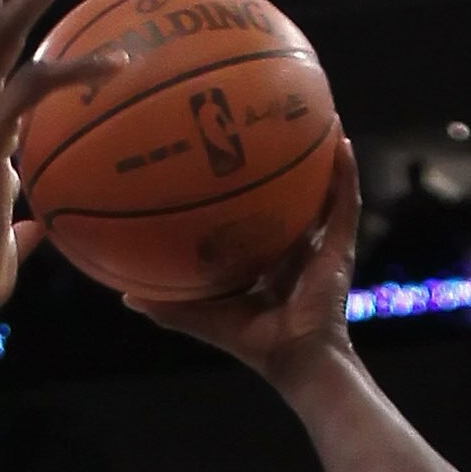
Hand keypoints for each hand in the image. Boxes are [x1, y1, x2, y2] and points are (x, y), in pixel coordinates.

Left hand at [127, 134, 359, 381]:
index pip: (258, 219)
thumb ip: (168, 305)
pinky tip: (340, 140)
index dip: (250, 192)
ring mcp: (321, 246)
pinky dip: (345, 172)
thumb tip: (125, 295)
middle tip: (273, 122)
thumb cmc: (251, 342)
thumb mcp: (201, 316)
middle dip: (288, 163)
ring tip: (319, 113)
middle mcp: (295, 249)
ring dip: (325, 156)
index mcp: (266, 262)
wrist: (293, 358)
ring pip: (326, 191)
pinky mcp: (340, 248)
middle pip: (293, 197)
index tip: (233, 158)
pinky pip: (344, 202)